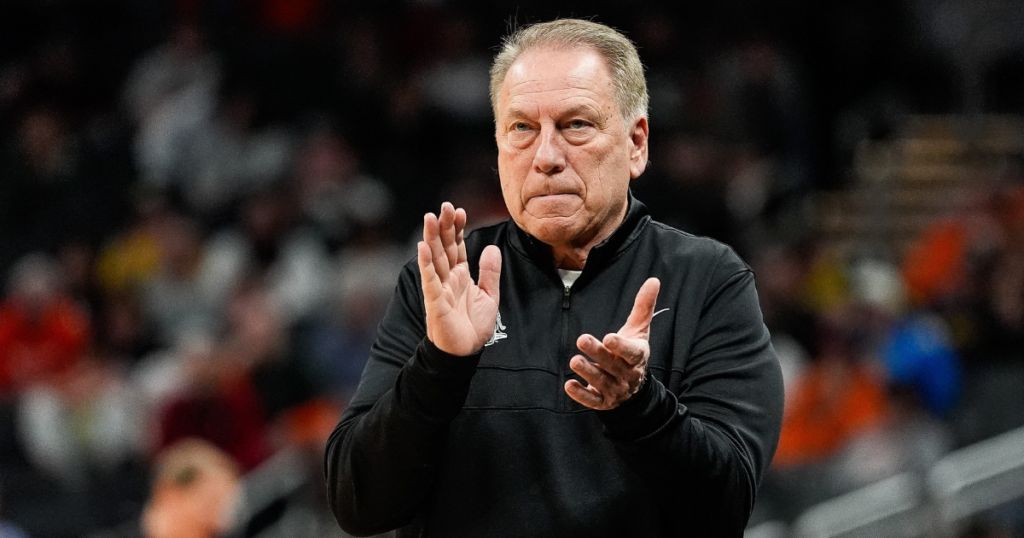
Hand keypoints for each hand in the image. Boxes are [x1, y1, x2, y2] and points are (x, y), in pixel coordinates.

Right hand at [418, 202, 501, 355]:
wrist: (465, 352)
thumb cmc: (473, 327)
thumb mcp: (490, 296)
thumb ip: (490, 272)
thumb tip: (492, 248)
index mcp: (461, 275)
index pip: (458, 246)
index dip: (458, 229)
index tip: (459, 211)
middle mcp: (448, 278)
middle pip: (445, 247)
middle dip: (444, 226)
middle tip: (444, 205)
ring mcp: (440, 288)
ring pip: (435, 258)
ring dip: (432, 237)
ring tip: (430, 217)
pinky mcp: (435, 301)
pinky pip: (430, 280)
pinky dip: (426, 264)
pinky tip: (423, 247)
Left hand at [565, 277, 660, 409]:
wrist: (634, 389)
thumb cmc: (633, 353)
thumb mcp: (639, 331)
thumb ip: (643, 307)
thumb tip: (653, 280)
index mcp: (637, 356)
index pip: (632, 352)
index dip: (621, 346)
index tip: (609, 337)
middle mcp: (627, 374)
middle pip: (613, 364)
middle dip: (598, 353)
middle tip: (582, 339)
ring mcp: (615, 389)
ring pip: (602, 382)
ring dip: (588, 372)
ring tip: (574, 360)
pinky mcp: (603, 402)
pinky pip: (592, 400)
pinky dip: (581, 395)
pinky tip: (569, 385)